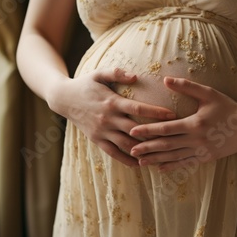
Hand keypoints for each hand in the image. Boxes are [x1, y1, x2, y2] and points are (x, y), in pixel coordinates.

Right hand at [47, 68, 175, 165]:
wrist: (63, 99)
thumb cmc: (86, 84)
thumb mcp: (99, 74)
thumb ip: (117, 73)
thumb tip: (136, 76)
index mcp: (112, 102)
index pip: (138, 108)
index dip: (155, 112)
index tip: (172, 115)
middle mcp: (108, 119)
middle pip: (135, 130)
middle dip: (155, 135)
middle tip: (173, 138)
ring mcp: (102, 131)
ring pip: (126, 145)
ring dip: (144, 150)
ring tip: (162, 154)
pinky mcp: (97, 140)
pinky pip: (114, 153)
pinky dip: (127, 160)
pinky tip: (140, 163)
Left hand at [129, 77, 236, 170]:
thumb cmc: (228, 107)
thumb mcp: (209, 94)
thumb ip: (187, 87)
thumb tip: (165, 79)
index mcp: (194, 123)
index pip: (166, 128)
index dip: (148, 130)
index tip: (133, 131)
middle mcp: (196, 140)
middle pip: (166, 145)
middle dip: (147, 148)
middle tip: (130, 150)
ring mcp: (201, 151)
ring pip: (174, 157)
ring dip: (156, 159)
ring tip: (141, 162)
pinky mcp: (206, 158)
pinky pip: (185, 163)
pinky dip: (172, 166)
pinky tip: (161, 168)